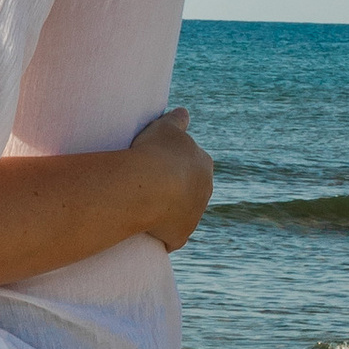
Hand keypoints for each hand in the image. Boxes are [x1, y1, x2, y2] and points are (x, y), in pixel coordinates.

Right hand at [131, 104, 213, 251]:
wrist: (147, 186)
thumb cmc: (156, 152)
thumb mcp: (165, 127)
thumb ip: (176, 119)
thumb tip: (184, 111)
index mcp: (204, 165)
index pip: (193, 166)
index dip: (175, 166)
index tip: (157, 166)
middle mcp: (205, 192)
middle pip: (191, 192)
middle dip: (175, 191)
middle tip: (148, 188)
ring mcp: (194, 216)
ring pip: (182, 215)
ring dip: (168, 213)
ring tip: (143, 208)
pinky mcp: (180, 236)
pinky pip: (170, 237)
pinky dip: (160, 234)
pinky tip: (145, 230)